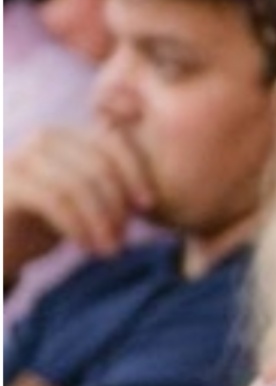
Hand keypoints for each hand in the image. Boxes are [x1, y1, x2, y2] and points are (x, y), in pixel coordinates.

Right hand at [3, 126, 151, 283]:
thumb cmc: (41, 223)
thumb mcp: (82, 200)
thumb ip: (109, 185)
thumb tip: (151, 192)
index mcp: (67, 135)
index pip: (112, 142)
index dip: (136, 172)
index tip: (149, 206)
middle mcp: (42, 139)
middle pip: (98, 164)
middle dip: (117, 203)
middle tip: (124, 239)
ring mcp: (20, 158)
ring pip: (78, 185)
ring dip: (100, 220)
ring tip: (110, 249)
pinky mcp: (7, 184)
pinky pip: (55, 201)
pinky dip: (78, 225)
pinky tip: (87, 246)